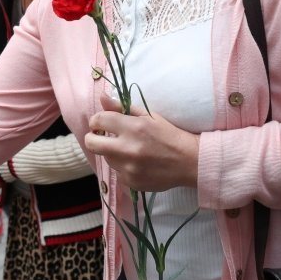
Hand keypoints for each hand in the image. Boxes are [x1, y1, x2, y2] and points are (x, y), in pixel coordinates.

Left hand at [84, 94, 199, 191]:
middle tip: (102, 136)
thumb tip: (101, 97)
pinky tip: (137, 163)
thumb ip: (122, 107)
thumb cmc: (169, 134)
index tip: (101, 123)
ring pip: (105, 157)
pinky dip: (123, 166)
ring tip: (129, 150)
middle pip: (91, 143)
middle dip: (93, 137)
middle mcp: (127, 148)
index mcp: (133, 127)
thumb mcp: (149, 116)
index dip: (97, 120)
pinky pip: (117, 172)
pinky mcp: (131, 182)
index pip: (99, 120)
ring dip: (111, 152)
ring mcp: (128, 168)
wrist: (189, 162)